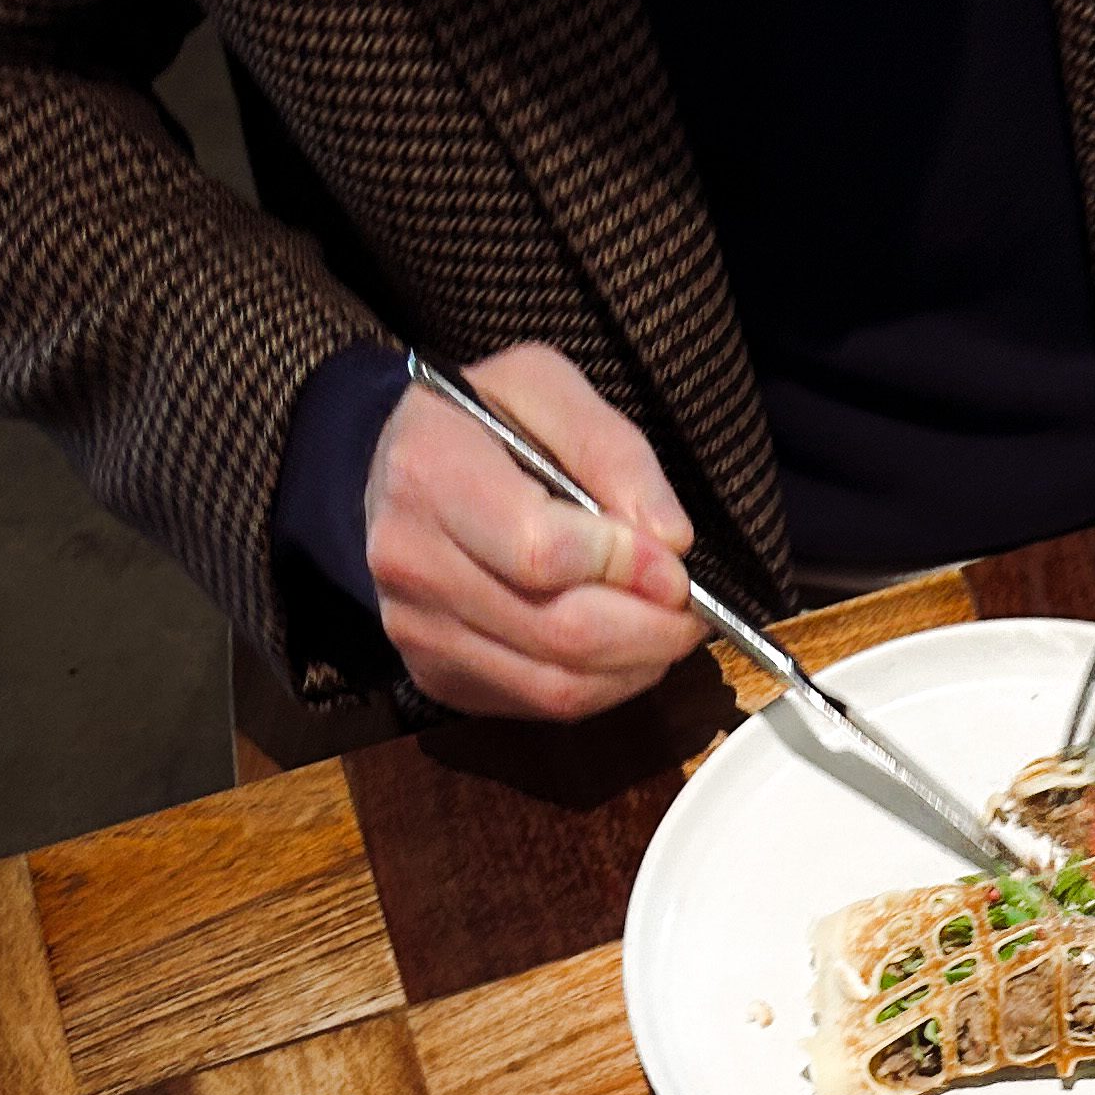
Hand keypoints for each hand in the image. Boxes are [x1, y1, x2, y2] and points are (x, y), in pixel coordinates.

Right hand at [364, 342, 704, 720]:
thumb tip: (669, 540)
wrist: (405, 470)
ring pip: (558, 686)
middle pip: (559, 633)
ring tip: (663, 631)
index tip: (673, 566)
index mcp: (429, 473)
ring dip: (635, 669)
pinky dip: (601, 688)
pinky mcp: (437, 677)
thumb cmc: (482, 423)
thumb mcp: (546, 388)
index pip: (541, 552)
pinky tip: (618, 651)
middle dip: (650, 632)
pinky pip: (541, 706)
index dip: (626, 568)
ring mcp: (417, 629)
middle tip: (689, 612)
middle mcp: (410, 561)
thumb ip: (611, 452)